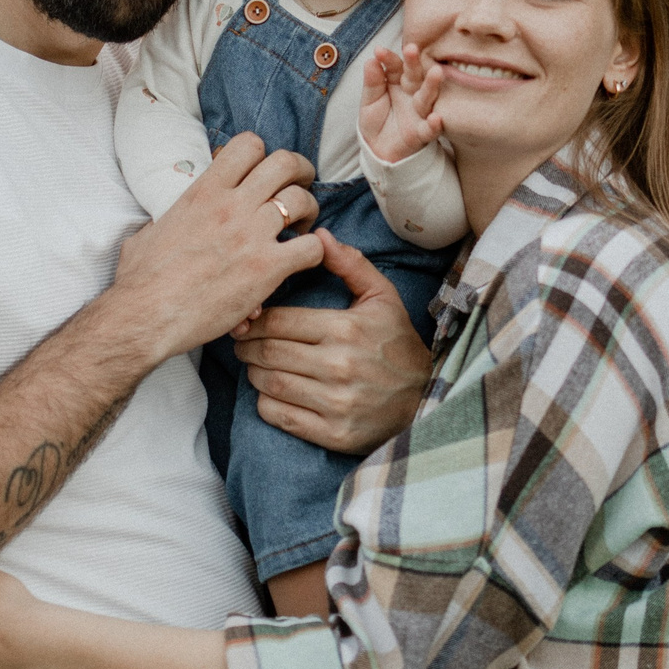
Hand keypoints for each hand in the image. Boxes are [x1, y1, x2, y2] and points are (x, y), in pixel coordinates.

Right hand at [112, 133, 323, 361]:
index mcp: (203, 192)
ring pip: (302, 200)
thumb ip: (165, 221)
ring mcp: (251, 234)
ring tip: (300, 228)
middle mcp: (231, 205)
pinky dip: (315, 252)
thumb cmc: (140, 282)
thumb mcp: (148, 234)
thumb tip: (160, 225)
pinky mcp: (267, 267)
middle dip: (299, 172)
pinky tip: (302, 261)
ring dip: (308, 212)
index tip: (264, 174)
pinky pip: (311, 247)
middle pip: (285, 163)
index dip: (263, 155)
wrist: (144, 316)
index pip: (247, 145)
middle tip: (300, 188)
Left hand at [232, 232, 433, 452]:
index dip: (254, 320)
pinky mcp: (334, 433)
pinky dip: (266, 403)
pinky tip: (272, 392)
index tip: (248, 320)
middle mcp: (340, 366)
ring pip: (269, 383)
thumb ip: (350, 264)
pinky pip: (280, 416)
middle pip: (268, 352)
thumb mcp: (382, 297)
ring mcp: (337, 403)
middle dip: (247, 346)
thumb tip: (318, 236)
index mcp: (346, 329)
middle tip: (243, 342)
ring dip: (253, 373)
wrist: (425, 398)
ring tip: (256, 365)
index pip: (278, 322)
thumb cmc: (397, 343)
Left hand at [360, 44, 444, 164]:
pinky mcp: (423, 133)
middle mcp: (412, 93)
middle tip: (411, 49)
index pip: (395, 67)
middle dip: (413, 63)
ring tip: (435, 73)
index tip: (379, 52)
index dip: (388, 59)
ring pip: (427, 97)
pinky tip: (436, 118)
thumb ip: (372, 83)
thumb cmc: (376, 121)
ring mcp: (420, 112)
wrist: (379, 150)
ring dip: (431, 85)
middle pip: (414, 76)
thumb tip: (370, 60)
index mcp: (398, 82)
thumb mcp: (369, 101)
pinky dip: (434, 125)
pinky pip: (430, 129)